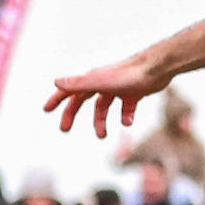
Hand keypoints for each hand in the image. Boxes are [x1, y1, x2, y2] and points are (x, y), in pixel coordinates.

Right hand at [46, 52, 168, 140]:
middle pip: (82, 99)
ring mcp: (118, 87)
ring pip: (103, 106)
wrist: (158, 68)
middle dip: (72, 113)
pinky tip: (128, 123)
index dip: (57, 98)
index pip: (69, 89)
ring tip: (103, 136)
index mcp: (92, 79)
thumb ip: (78, 83)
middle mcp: (103, 82)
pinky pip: (126, 107)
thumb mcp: (100, 82)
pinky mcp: (134, 92)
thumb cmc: (129, 75)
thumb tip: (56, 81)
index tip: (46, 109)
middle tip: (64, 129)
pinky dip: (125, 116)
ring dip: (100, 121)